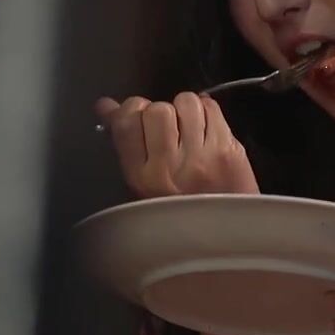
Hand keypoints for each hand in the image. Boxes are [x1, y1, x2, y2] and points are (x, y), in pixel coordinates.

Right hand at [94, 92, 258, 196]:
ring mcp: (201, 157)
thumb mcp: (143, 184)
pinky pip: (212, 108)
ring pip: (186, 103)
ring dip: (186, 108)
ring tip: (190, 126)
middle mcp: (169, 166)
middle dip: (162, 111)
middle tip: (170, 127)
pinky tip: (208, 127)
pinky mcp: (228, 149)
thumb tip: (106, 105)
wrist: (227, 231)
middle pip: (157, 110)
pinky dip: (208, 111)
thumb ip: (126, 142)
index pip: (126, 123)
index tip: (139, 114)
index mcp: (141, 177)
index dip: (131, 109)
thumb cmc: (180, 209)